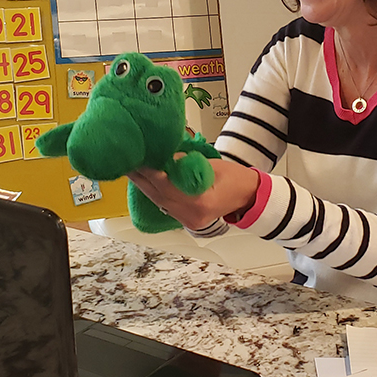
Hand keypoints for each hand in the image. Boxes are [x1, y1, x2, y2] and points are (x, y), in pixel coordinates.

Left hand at [127, 158, 259, 230]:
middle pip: (157, 195)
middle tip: (126, 160)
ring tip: (130, 168)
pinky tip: (144, 180)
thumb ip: (185, 163)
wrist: (249, 196)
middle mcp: (192, 215)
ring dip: (143, 184)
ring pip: (158, 201)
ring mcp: (188, 221)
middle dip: (140, 177)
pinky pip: (164, 205)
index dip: (149, 171)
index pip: (166, 185)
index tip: (137, 158)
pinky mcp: (186, 220)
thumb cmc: (236, 178)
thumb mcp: (212, 165)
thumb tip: (162, 155)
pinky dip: (153, 192)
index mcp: (201, 202)